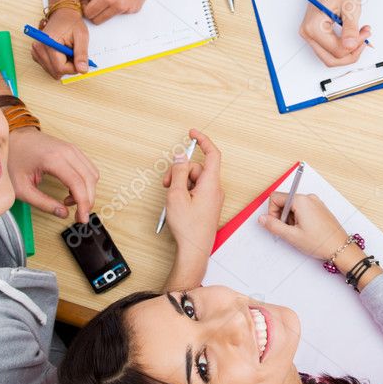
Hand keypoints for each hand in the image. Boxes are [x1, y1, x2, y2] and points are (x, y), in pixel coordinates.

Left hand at [6, 126, 99, 222]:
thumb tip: (63, 213)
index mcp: (53, 159)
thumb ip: (42, 203)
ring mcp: (72, 149)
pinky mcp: (73, 150)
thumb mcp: (21, 187)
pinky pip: (88, 167)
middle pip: (89, 179)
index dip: (83, 204)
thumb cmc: (14, 158)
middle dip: (88, 200)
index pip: (78, 184)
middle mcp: (67, 151)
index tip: (82, 218)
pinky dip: (85, 182)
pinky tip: (72, 190)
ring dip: (87, 191)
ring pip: (92, 173)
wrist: (14, 137)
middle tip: (79, 215)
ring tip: (70, 201)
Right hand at [31, 7, 90, 78]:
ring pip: (53, 72)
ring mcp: (36, 52)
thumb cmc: (72, 23)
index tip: (81, 61)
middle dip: (69, 67)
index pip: (60, 68)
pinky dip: (58, 64)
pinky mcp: (36, 54)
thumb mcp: (82, 36)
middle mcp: (38, 48)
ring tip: (68, 51)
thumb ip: (82, 54)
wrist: (63, 14)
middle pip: (56, 72)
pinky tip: (62, 54)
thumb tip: (82, 70)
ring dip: (63, 66)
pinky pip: (49, 68)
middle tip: (74, 54)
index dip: (74, 68)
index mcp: (49, 43)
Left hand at [79, 0, 155, 24]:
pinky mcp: (135, 9)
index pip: (89, 13)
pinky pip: (120, 13)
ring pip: (108, 17)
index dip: (85, 7)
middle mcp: (119, 6)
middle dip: (93, 11)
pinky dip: (117, 6)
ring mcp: (128, 9)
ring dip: (105, 9)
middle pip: (97, 20)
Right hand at [162, 129, 223, 267]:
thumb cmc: (188, 227)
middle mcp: (215, 189)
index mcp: (211, 183)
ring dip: (180, 183)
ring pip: (195, 180)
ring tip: (171, 197)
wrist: (194, 250)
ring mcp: (212, 198)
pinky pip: (196, 190)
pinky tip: (176, 203)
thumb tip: (180, 157)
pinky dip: (185, 192)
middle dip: (180, 171)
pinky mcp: (208, 205)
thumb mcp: (177, 195)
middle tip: (167, 183)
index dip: (203, 141)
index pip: (212, 154)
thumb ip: (178, 172)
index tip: (192, 133)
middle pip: (198, 168)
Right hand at [260, 191, 348, 259]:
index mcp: (301, 201)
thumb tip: (262, 219)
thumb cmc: (320, 242)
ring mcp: (315, 202)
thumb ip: (273, 226)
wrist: (340, 248)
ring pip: (293, 206)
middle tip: (290, 231)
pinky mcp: (319, 208)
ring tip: (299, 232)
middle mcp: (308, 198)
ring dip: (291, 219)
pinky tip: (306, 230)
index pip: (275, 197)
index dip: (272, 212)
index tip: (278, 224)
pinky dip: (299, 219)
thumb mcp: (292, 236)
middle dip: (282, 216)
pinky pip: (303, 209)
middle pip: (284, 201)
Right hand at [299, 0, 369, 66]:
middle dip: (351, 53)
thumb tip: (350, 46)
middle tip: (364, 38)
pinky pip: (328, 50)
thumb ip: (350, 29)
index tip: (365, 32)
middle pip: (331, 60)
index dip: (356, 45)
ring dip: (347, 52)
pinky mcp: (314, 36)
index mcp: (314, 26)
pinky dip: (342, 48)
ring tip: (359, 36)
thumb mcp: (350, 8)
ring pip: (330, 58)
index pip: (337, 51)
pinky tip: (352, 37)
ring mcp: (309, 35)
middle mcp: (308, 33)